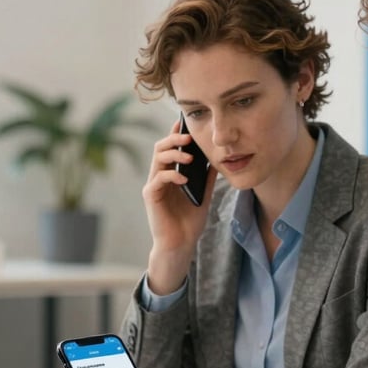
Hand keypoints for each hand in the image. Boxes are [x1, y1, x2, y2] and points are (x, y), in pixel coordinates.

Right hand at [142, 120, 217, 293]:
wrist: (181, 245)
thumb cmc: (189, 222)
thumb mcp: (204, 196)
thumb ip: (207, 178)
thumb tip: (217, 159)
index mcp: (171, 174)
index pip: (171, 148)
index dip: (176, 134)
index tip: (185, 122)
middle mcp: (160, 176)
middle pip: (161, 148)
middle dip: (174, 139)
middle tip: (189, 137)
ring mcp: (154, 185)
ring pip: (158, 159)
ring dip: (174, 154)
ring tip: (189, 156)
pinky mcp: (150, 196)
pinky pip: (158, 178)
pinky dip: (171, 175)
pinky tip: (184, 179)